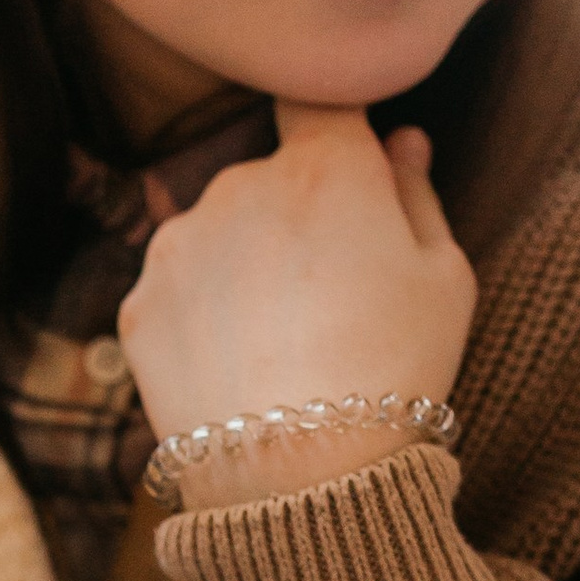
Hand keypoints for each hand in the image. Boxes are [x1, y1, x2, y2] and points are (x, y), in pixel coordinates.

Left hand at [118, 103, 475, 504]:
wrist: (300, 476)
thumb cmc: (394, 370)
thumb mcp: (443, 276)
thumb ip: (415, 194)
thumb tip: (399, 143)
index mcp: (322, 165)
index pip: (319, 104)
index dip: (335, 132)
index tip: (347, 167)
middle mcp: (237, 186)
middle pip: (267, 179)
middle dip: (293, 219)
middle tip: (330, 298)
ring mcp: (176, 245)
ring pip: (216, 236)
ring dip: (241, 267)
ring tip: (282, 345)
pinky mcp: (136, 304)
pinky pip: (178, 291)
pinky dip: (202, 316)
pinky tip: (239, 367)